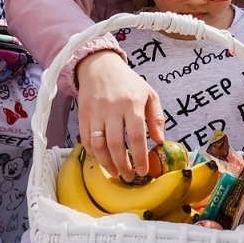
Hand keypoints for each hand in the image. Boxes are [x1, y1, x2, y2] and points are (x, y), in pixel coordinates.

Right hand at [75, 50, 163, 179]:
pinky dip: (93, 153)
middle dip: (123, 165)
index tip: (143, 171)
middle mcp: (113, 109)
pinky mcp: (83, 115)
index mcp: (132, 103)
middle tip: (129, 176)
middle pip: (116, 144)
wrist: (99, 66)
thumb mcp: (149, 94)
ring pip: (99, 144)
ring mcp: (95, 112)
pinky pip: (86, 139)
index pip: (136, 136)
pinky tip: (102, 159)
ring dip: (106, 163)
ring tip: (115, 173)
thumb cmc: (127, 82)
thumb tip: (160, 141)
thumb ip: (157, 117)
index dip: (139, 157)